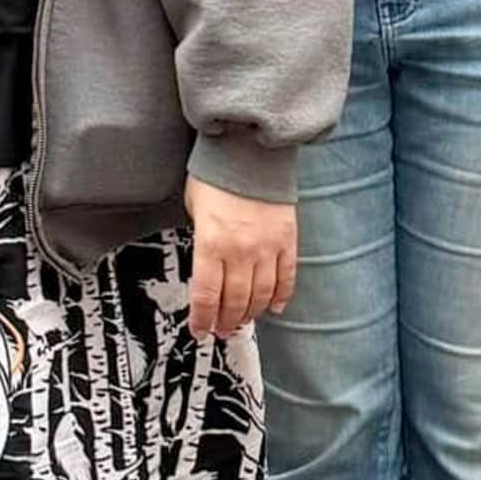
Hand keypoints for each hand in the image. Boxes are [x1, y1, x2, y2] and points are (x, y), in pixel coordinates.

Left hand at [184, 175, 296, 338]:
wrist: (249, 149)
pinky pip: (286, 277)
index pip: (206, 296)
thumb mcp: (193, 208)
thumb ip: (200, 239)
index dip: (202, 319)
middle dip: (226, 321)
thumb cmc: (217, 173)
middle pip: (234, 301)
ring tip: (243, 321)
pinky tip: (274, 307)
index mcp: (211, 243)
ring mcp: (267, 247)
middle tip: (221, 330)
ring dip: (251, 313)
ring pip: (261, 295)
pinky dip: (281, 296)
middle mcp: (240, 250)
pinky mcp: (287, 240)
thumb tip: (205, 264)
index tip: (199, 330)